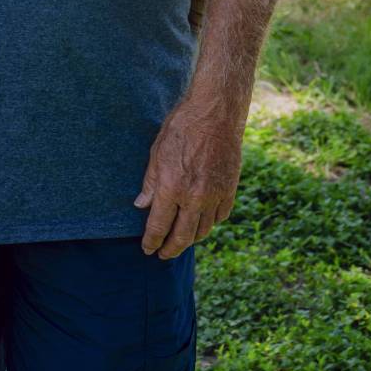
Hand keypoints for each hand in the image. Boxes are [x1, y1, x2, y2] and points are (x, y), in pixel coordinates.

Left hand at [133, 99, 243, 258]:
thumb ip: (150, 182)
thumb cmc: (182, 128)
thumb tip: (141, 205)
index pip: (159, 226)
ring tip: (182, 241)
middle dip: (170, 249)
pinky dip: (210, 224)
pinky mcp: (229, 191)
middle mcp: (194, 197)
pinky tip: (202, 223)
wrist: (215, 115)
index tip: (147, 249)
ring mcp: (214, 196)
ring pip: (203, 230)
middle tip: (163, 255)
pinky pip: (219, 217)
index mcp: (172, 188)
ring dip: (191, 239)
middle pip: (182, 236)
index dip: (152, 241)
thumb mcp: (157, 152)